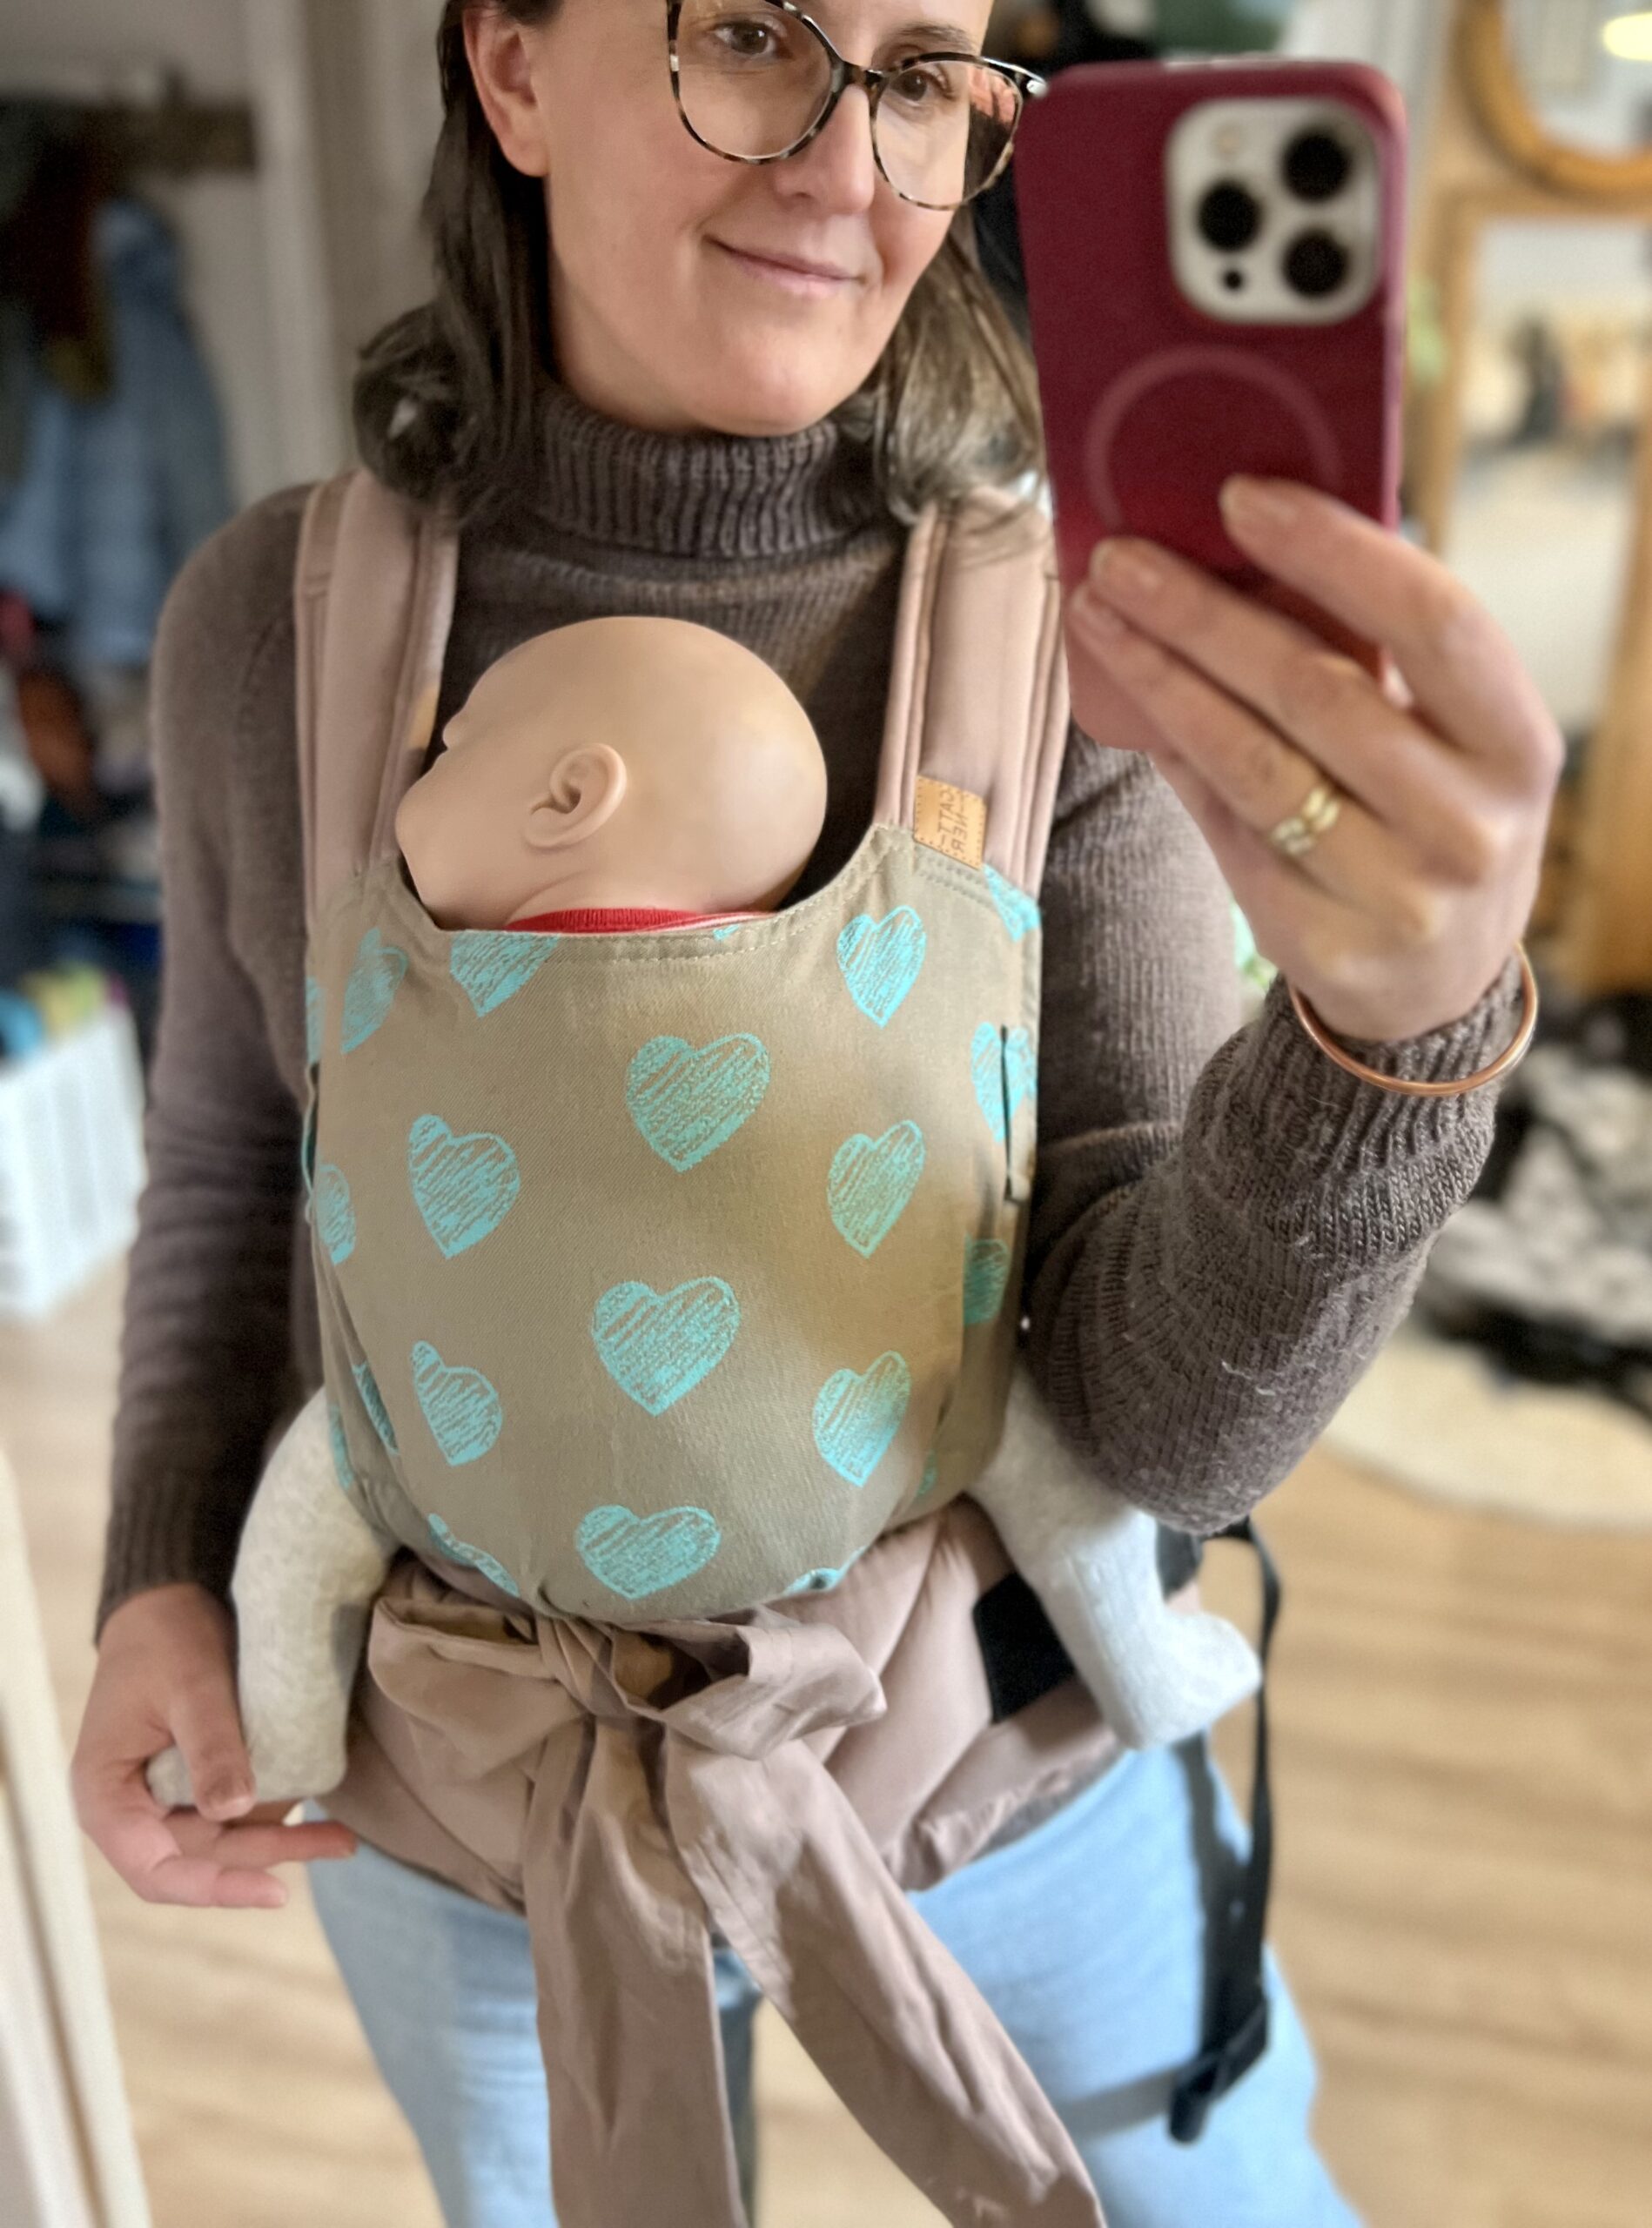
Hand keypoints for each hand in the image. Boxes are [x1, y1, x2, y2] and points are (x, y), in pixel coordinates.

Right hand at [71, 1583, 355, 1909]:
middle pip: (200, 1860)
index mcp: (106, 1797)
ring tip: (341, 1837)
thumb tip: (234, 1811)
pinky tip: (318, 1813)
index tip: (275, 1892)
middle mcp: (131, 1811)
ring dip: (279, 1842)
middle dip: (266, 1859)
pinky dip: (273, 1816)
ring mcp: (163, 1801)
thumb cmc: (166, 1639)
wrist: (167, 1602)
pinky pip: (234, 1814)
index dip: (214, 1889)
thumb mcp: (193, 1686)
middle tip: (338, 1844)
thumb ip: (211, 1747)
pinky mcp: (194, 1784)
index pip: (156, 1870)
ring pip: (223, 1842)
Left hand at [1063, 478, 1562, 1044]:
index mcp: (1518, 747)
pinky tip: (1135, 707)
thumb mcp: (1451, 745)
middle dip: (1205, 612)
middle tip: (1123, 556)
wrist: (1435, 990)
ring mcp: (1396, 894)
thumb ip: (1377, 661)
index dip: (1336, 551)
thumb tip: (1244, 546)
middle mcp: (1469, 824)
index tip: (1240, 498)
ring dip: (1163, 677)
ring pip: (1252, 762)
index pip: (1432, 622)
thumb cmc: (1432, 822)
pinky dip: (1176, 758)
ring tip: (1102, 615)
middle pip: (1314, 690)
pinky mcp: (1322, 944)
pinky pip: (1227, 828)